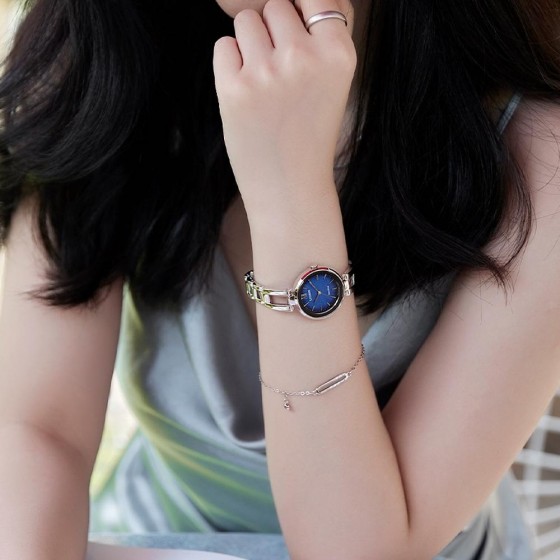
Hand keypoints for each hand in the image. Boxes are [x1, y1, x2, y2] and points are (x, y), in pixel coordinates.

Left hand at [213, 0, 356, 220]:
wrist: (290, 187)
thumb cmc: (311, 134)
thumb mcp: (336, 82)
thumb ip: (326, 35)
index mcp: (338, 54)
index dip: (301, 11)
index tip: (296, 33)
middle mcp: (303, 58)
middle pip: (275, 6)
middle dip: (274, 31)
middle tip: (280, 72)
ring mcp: (267, 73)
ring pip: (246, 22)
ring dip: (250, 45)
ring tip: (263, 84)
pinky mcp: (234, 89)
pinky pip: (224, 46)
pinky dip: (230, 64)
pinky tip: (246, 94)